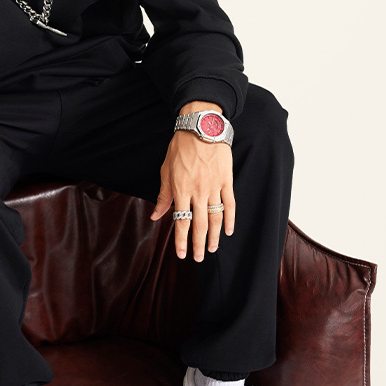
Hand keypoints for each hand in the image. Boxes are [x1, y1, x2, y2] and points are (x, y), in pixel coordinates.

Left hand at [150, 131, 235, 260]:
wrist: (201, 128)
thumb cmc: (180, 148)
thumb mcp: (166, 171)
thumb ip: (163, 196)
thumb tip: (155, 216)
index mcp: (181, 190)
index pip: (181, 222)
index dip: (181, 240)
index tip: (182, 254)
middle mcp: (198, 191)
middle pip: (199, 224)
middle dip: (198, 244)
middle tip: (198, 257)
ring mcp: (214, 187)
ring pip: (215, 218)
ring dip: (213, 236)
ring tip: (212, 249)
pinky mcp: (226, 181)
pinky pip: (230, 204)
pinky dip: (230, 219)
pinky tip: (227, 231)